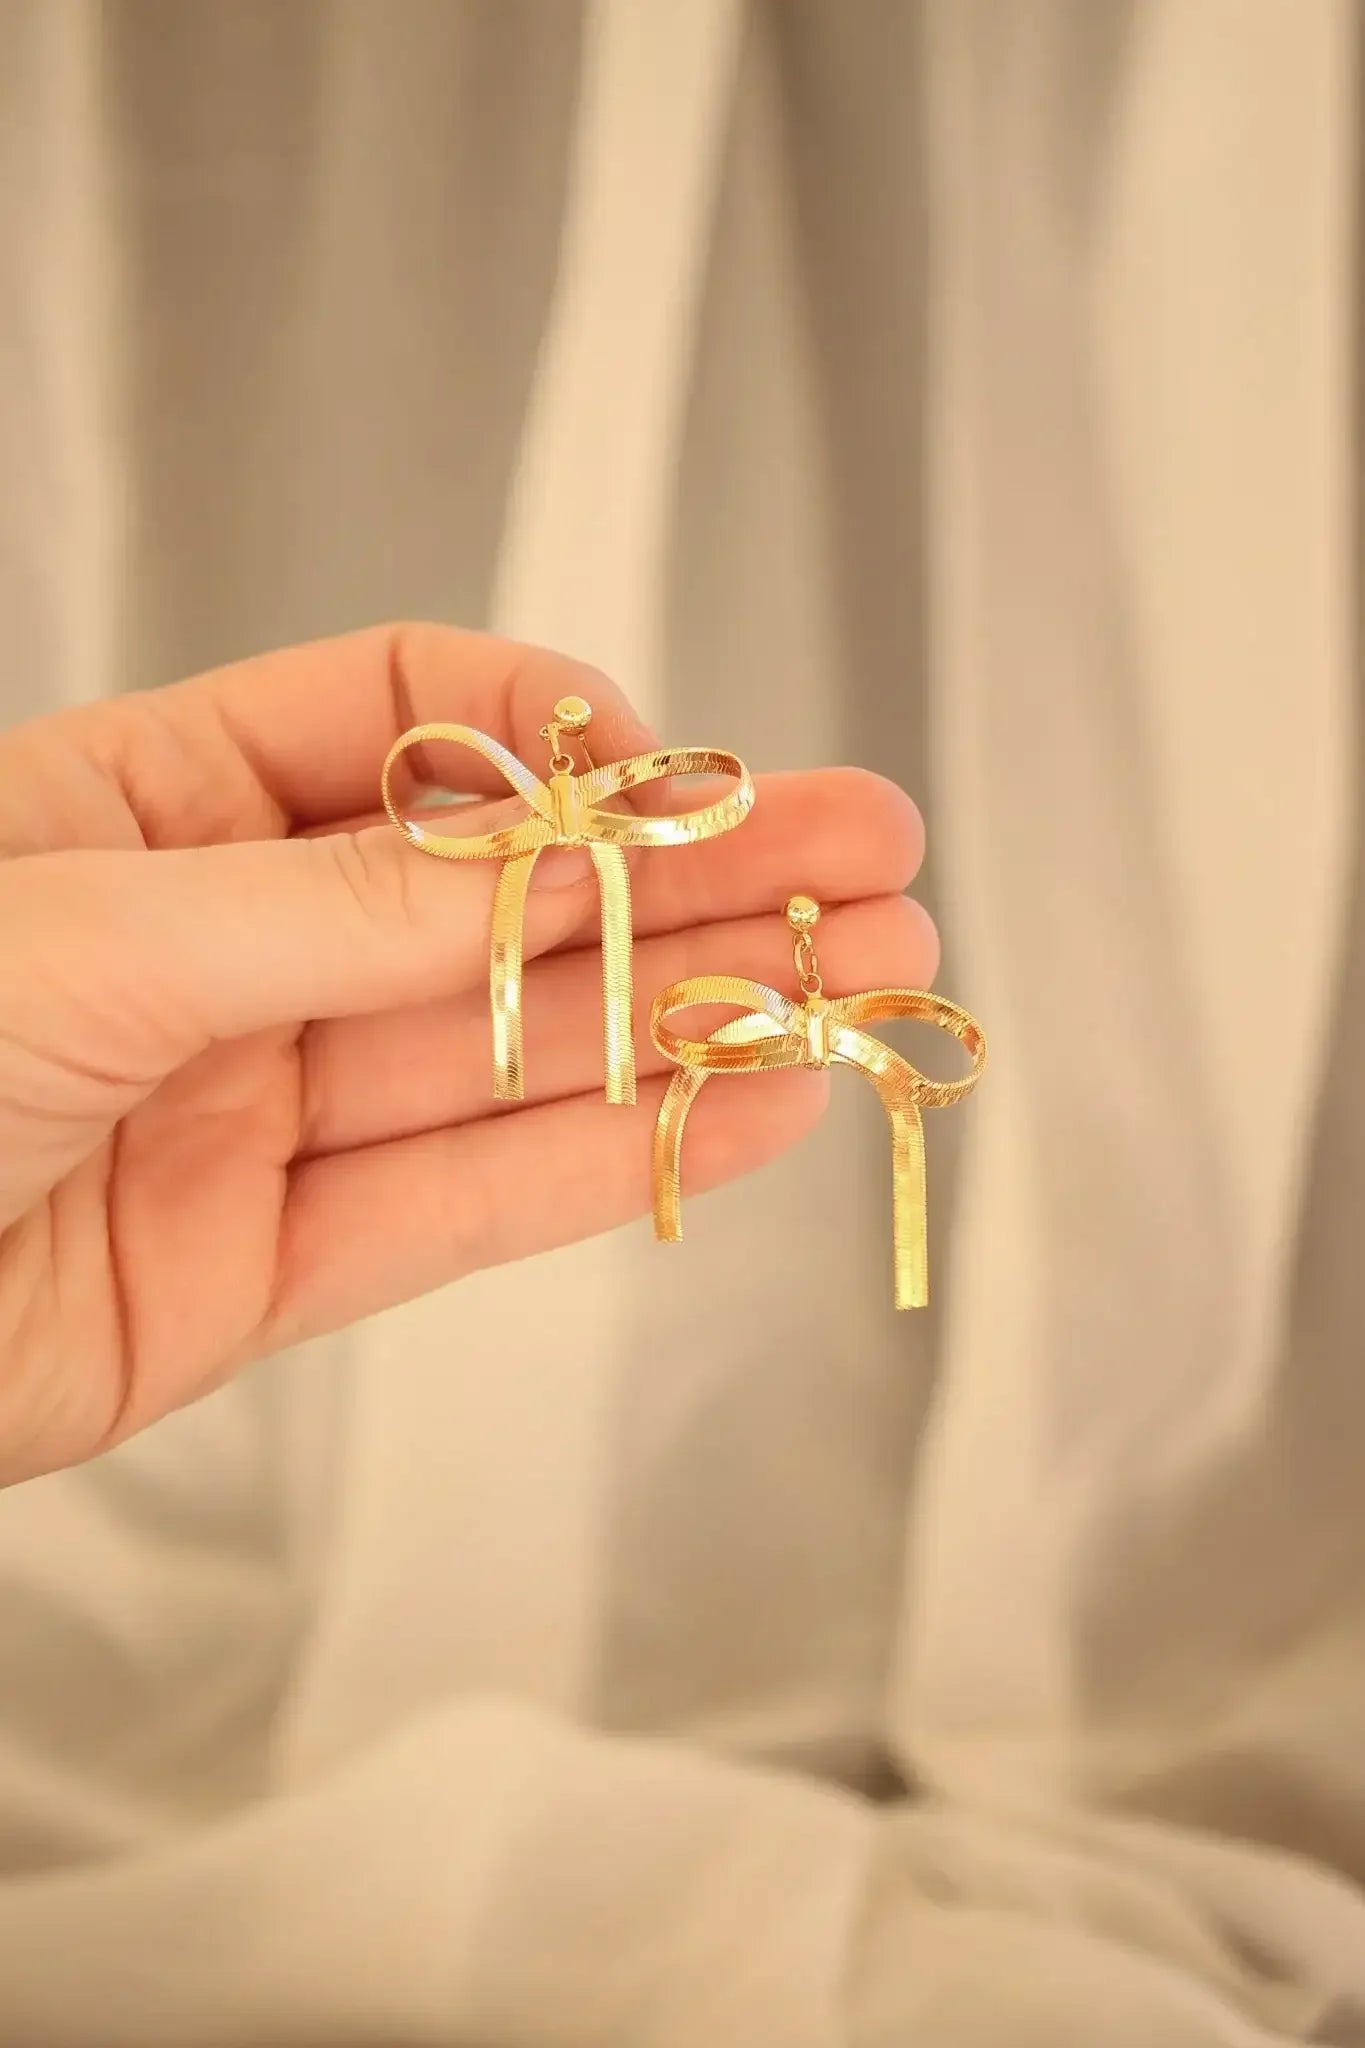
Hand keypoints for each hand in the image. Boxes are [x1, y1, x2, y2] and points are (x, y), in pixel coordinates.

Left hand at [0, 624, 933, 1483]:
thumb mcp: (100, 934)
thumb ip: (345, 903)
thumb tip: (561, 851)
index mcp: (158, 805)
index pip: (408, 722)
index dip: (557, 738)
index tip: (680, 774)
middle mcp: (227, 946)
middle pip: (502, 894)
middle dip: (692, 873)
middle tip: (869, 855)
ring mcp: (256, 1109)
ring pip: (512, 1051)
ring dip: (695, 1014)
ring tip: (866, 976)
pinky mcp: (268, 1269)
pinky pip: (469, 1199)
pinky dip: (612, 1156)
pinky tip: (749, 1106)